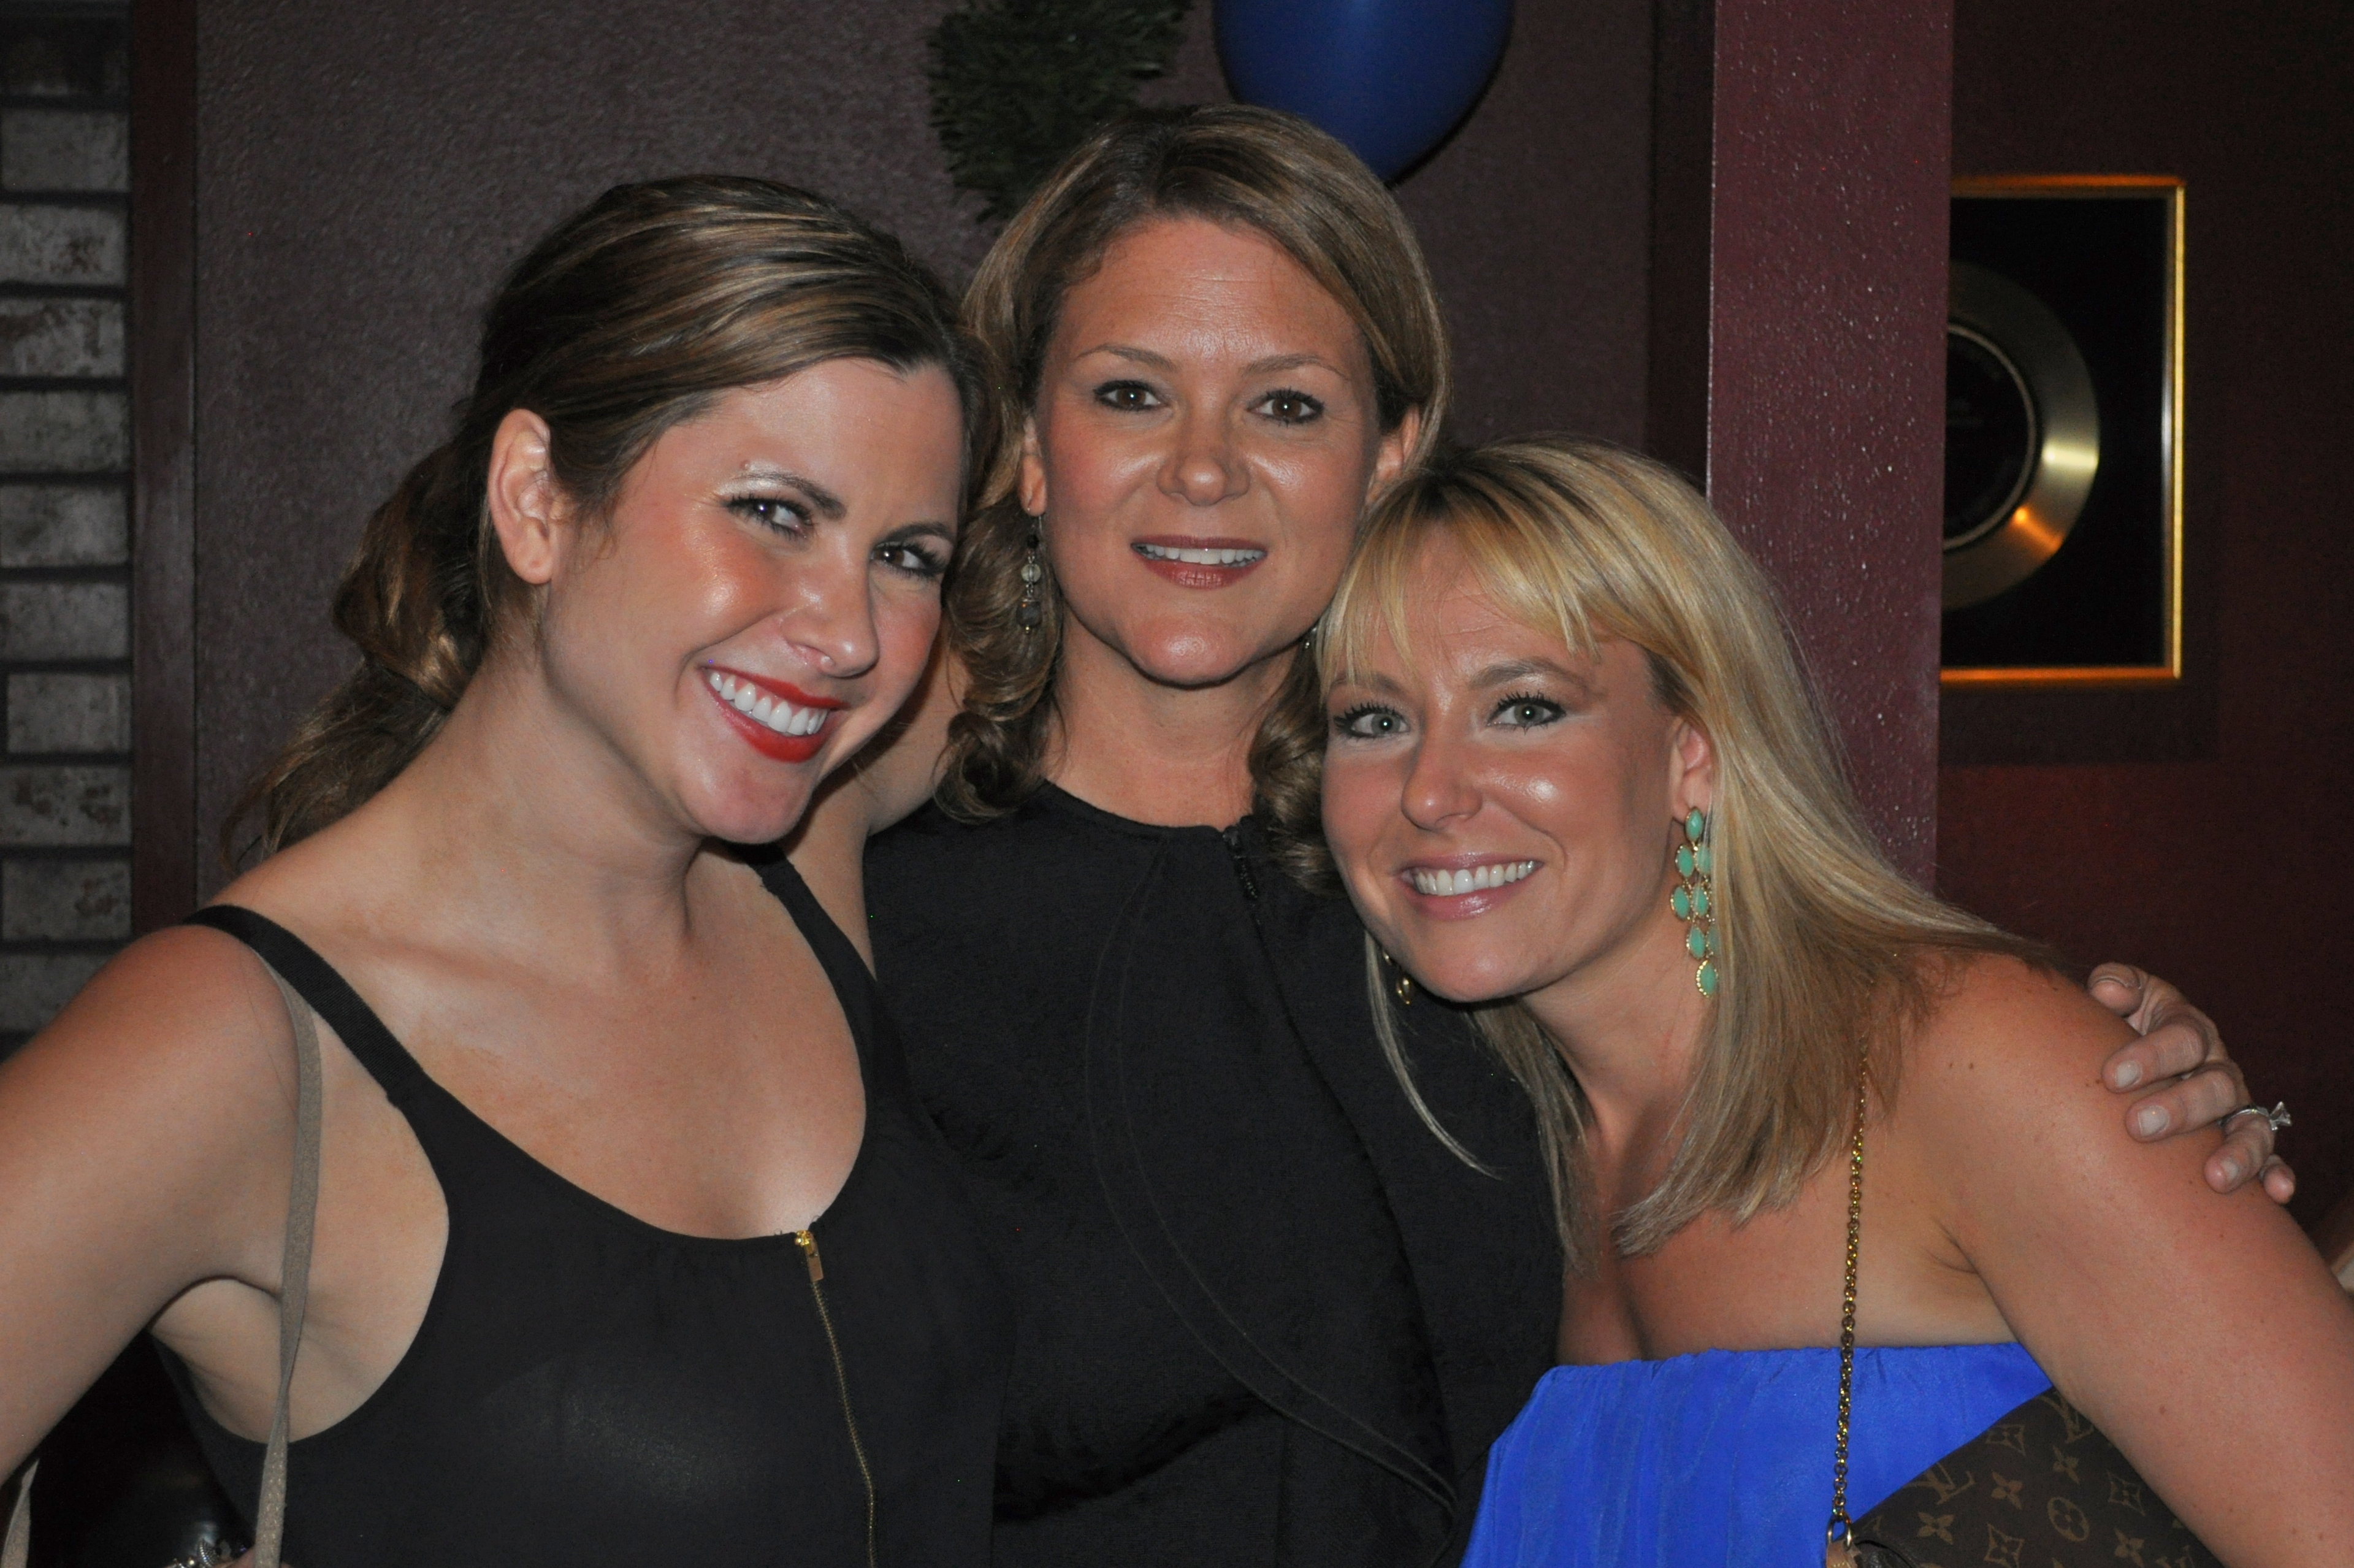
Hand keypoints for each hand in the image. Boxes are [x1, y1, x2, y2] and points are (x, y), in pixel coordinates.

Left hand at [2088, 964, 2292, 1202]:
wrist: (2119, 1059)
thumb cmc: (2114, 1027)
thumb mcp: (2115, 998)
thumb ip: (2114, 985)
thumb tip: (2110, 991)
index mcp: (2188, 1029)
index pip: (2182, 1037)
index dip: (2151, 1055)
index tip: (2113, 1077)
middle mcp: (2217, 1067)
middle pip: (2216, 1084)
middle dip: (2181, 1106)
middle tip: (2139, 1126)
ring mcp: (2233, 1106)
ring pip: (2251, 1126)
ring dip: (2238, 1152)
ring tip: (2214, 1177)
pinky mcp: (2240, 1139)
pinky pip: (2269, 1157)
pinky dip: (2275, 1174)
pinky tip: (2277, 1193)